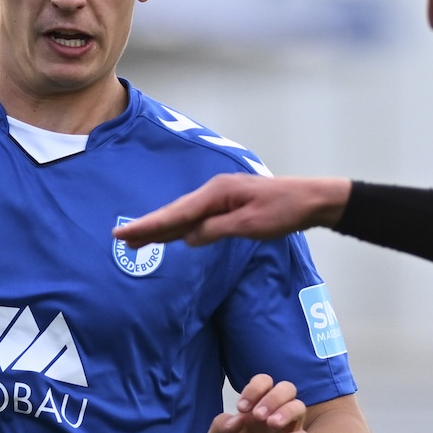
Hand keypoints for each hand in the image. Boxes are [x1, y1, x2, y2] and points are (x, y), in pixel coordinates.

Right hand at [114, 175, 349, 247]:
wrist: (312, 199)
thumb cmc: (285, 211)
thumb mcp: (251, 225)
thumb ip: (217, 230)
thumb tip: (189, 238)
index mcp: (217, 193)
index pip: (177, 213)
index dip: (150, 225)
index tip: (126, 233)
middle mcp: (215, 192)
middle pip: (175, 213)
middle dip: (148, 227)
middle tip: (120, 239)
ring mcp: (221, 198)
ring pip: (184, 216)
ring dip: (161, 229)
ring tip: (136, 240)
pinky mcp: (229, 206)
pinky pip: (198, 218)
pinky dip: (181, 228)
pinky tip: (172, 236)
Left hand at [210, 375, 312, 432]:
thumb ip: (219, 429)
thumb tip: (235, 417)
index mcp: (256, 410)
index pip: (263, 383)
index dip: (254, 388)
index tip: (242, 407)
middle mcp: (275, 416)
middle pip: (286, 388)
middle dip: (272, 396)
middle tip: (257, 416)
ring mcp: (290, 432)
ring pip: (299, 406)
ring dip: (285, 411)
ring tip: (270, 424)